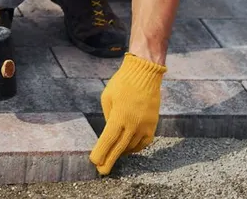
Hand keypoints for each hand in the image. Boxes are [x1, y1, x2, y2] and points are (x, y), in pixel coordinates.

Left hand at [90, 53, 166, 174]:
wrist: (144, 75)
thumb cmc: (121, 84)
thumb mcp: (107, 98)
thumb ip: (108, 117)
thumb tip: (110, 132)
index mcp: (119, 116)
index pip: (108, 140)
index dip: (101, 152)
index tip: (94, 161)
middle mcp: (133, 124)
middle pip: (119, 148)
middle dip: (109, 160)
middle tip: (102, 171)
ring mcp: (145, 126)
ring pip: (131, 146)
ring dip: (121, 154)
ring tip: (112, 158)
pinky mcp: (152, 125)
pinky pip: (143, 142)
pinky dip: (135, 148)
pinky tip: (127, 150)